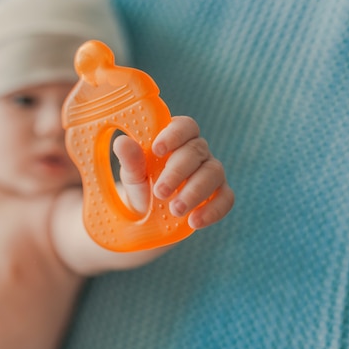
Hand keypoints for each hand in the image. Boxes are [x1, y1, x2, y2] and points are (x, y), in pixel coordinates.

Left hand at [113, 116, 233, 229]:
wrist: (149, 214)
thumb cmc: (142, 185)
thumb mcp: (132, 173)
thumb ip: (130, 159)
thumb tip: (122, 142)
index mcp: (176, 137)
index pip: (183, 126)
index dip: (173, 135)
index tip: (157, 149)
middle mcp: (197, 151)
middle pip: (196, 151)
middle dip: (177, 172)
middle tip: (160, 192)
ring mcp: (211, 172)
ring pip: (213, 173)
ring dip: (194, 192)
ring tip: (175, 210)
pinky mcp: (220, 193)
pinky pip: (226, 198)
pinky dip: (212, 210)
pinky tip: (194, 221)